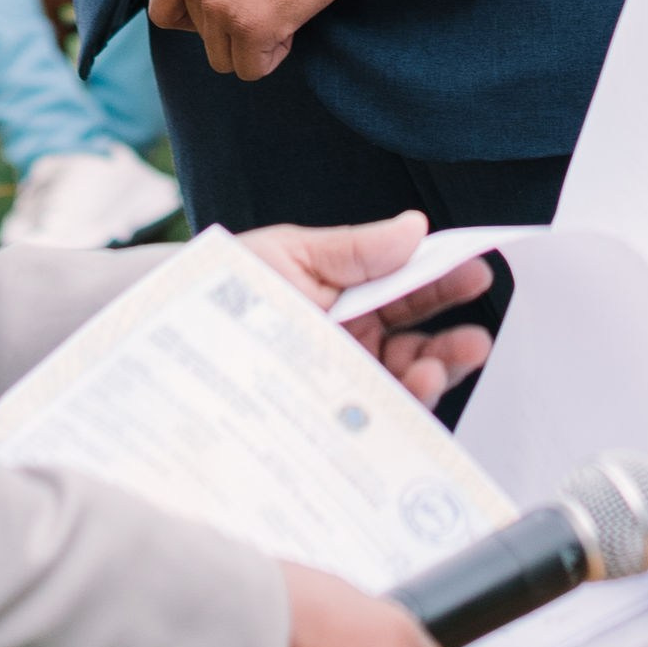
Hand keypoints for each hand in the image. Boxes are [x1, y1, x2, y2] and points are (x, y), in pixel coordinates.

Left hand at [148, 0, 360, 78]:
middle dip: (234, 28)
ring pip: (223, 59)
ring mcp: (218, 4)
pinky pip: (251, 69)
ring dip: (252, 44)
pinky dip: (274, 54)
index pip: (163, 13)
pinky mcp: (249, 26)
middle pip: (201, 38)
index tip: (224, 13)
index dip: (193, 22)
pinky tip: (291, 22)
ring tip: (280, 8)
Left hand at [240, 208, 496, 403]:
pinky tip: (413, 390)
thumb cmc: (224, 288)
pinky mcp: (325, 419)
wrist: (169, 334)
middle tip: (476, 335)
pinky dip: (402, 407)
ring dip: (434, 373)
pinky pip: (375, 418)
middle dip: (450, 338)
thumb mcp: (290, 255)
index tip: (479, 270)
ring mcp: (338, 382)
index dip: (444, 280)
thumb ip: (355, 249)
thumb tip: (416, 227)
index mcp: (344, 294)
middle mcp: (349, 341)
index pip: (406, 288)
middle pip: (415, 340)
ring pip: (402, 381)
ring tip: (439, 366)